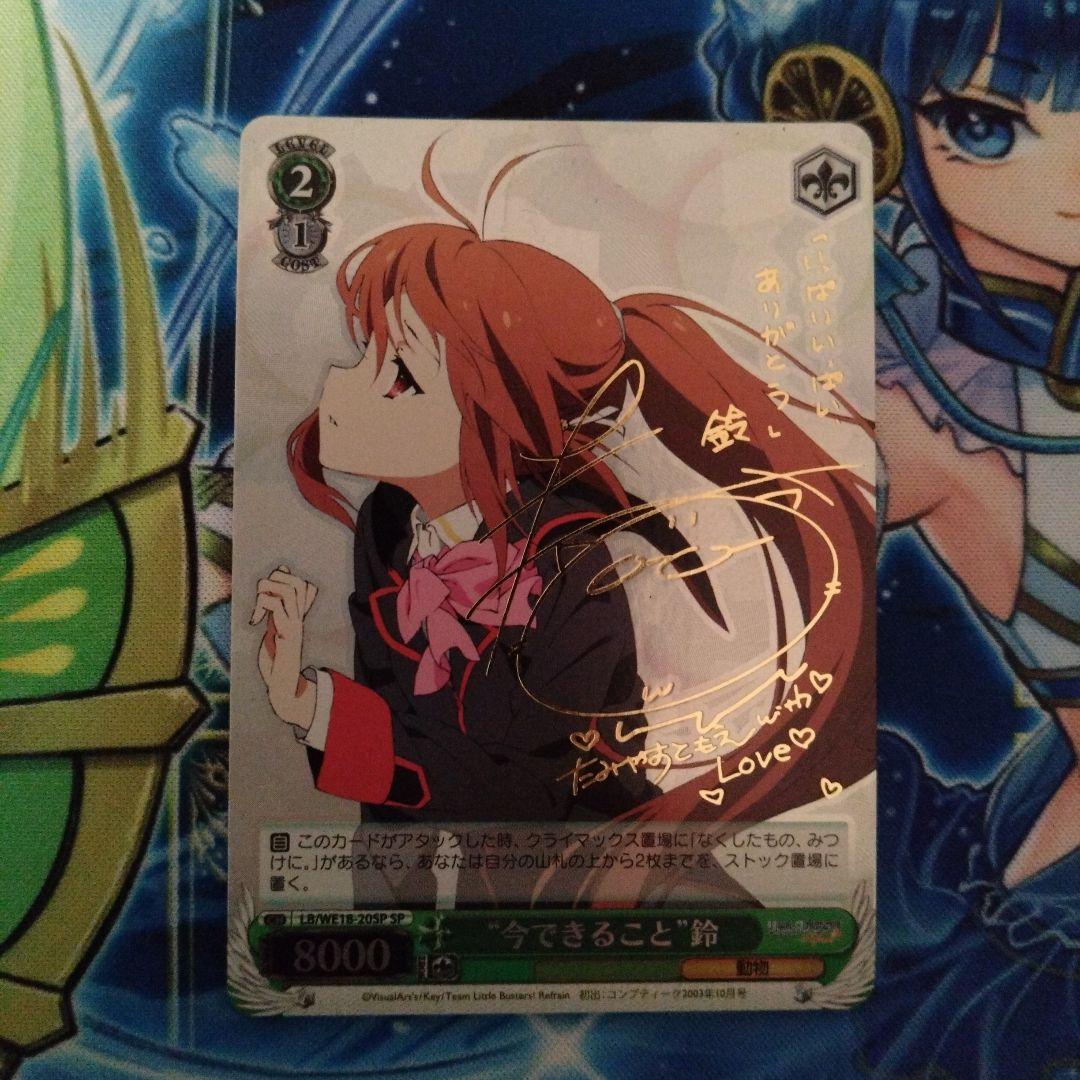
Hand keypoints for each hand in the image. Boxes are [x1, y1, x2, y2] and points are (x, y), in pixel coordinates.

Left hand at [250, 565, 317, 731]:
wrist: (284, 686)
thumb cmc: (276, 659)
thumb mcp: (275, 629)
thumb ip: (277, 612)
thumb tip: (274, 605)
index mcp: (297, 617)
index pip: (303, 584)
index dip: (283, 578)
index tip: (266, 593)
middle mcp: (298, 619)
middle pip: (296, 582)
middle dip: (274, 579)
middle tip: (261, 596)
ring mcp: (294, 626)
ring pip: (288, 590)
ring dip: (267, 590)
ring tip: (258, 607)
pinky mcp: (286, 635)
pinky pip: (276, 606)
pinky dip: (261, 606)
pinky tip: (255, 621)